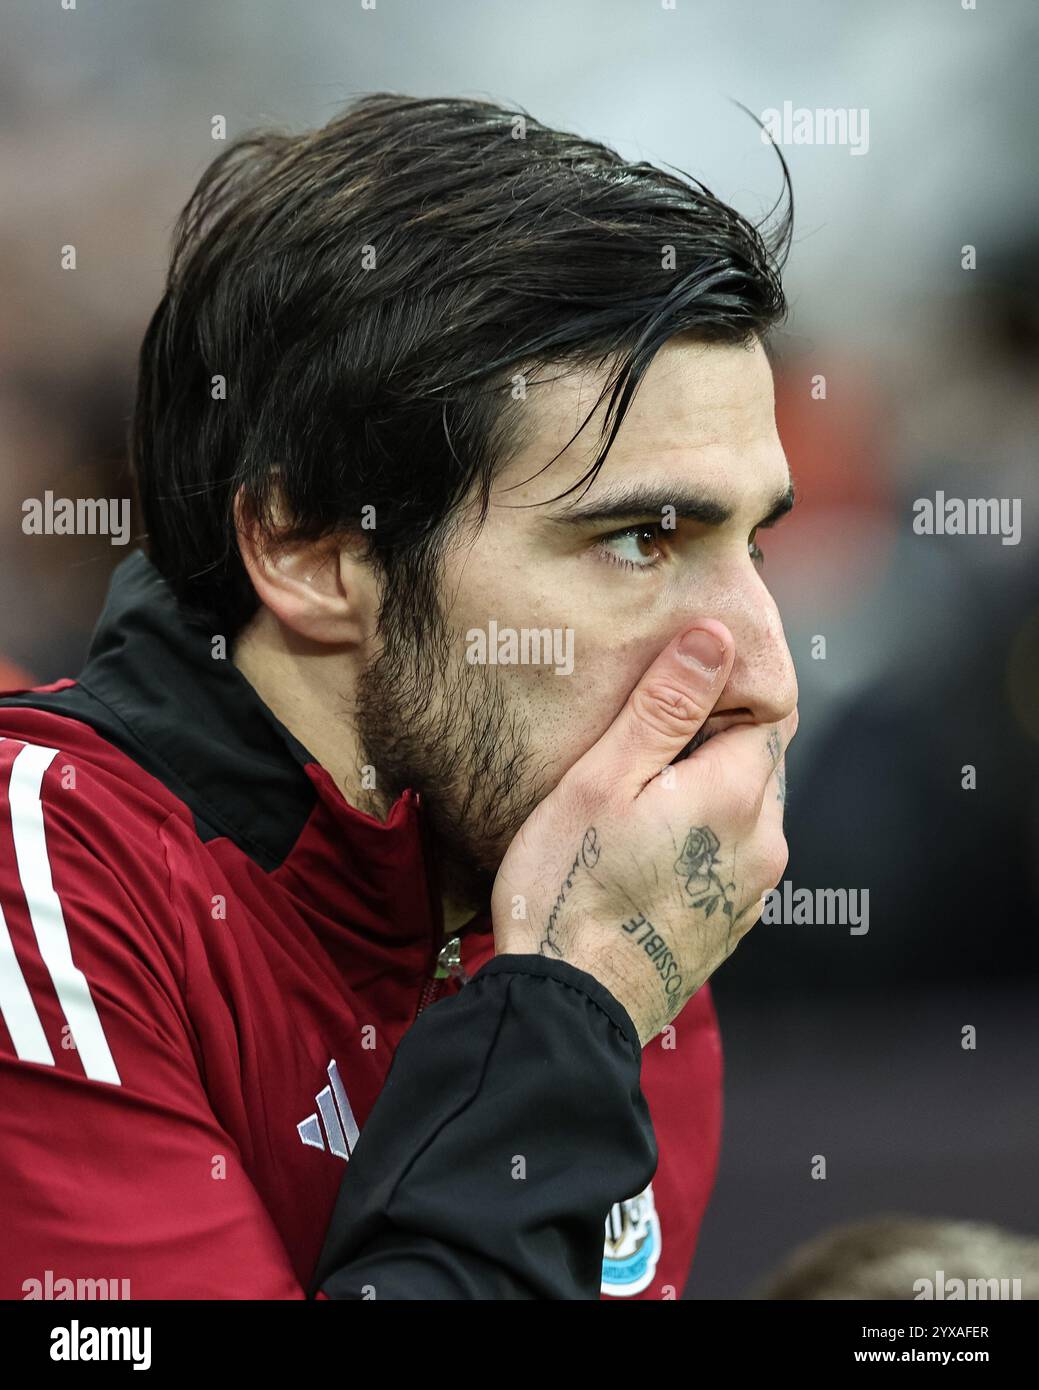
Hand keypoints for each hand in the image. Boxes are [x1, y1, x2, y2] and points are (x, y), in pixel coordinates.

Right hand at [491, 622, 796, 1046]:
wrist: (568, 1009)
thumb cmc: (571, 887)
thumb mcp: (603, 780)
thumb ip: (665, 706)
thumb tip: (715, 637)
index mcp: (737, 795)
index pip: (767, 713)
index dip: (724, 692)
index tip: (675, 688)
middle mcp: (763, 843)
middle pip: (757, 763)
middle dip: (712, 742)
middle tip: (642, 741)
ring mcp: (750, 891)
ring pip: (744, 812)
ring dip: (705, 793)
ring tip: (638, 798)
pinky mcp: (729, 926)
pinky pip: (729, 858)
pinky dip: (701, 840)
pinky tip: (646, 850)